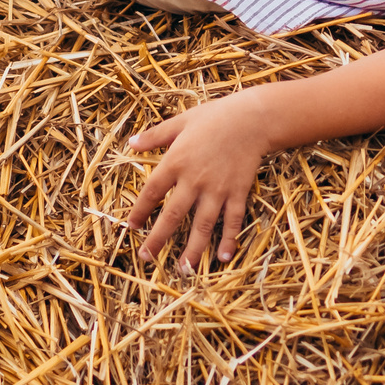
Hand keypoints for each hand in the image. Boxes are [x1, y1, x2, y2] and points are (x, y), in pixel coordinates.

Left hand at [124, 86, 284, 268]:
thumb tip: (131, 144)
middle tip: (146, 257)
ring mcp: (217, 189)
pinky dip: (229, 239)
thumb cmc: (216, 116)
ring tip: (183, 269)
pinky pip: (232, 220)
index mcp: (176, 161)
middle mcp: (194, 180)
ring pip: (202, 225)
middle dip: (158, 239)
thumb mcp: (181, 121)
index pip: (151, 192)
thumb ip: (156, 136)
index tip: (131, 227)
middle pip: (173, 215)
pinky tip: (224, 257)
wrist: (253, 117)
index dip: (140, 211)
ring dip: (192, 249)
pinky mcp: (238, 192)